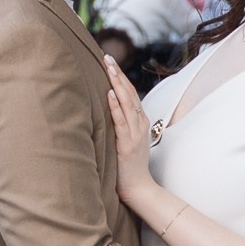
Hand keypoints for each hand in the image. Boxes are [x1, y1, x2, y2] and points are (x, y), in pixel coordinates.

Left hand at [105, 63, 158, 209]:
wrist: (139, 189)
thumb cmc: (128, 167)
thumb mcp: (125, 140)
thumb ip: (120, 125)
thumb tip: (105, 110)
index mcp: (139, 122)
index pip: (130, 93)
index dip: (120, 77)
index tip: (110, 62)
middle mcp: (139, 124)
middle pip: (129, 93)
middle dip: (117, 73)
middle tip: (106, 56)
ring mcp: (135, 134)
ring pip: (127, 103)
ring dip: (117, 83)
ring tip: (108, 67)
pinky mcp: (128, 145)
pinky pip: (121, 122)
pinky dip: (116, 107)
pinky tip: (109, 94)